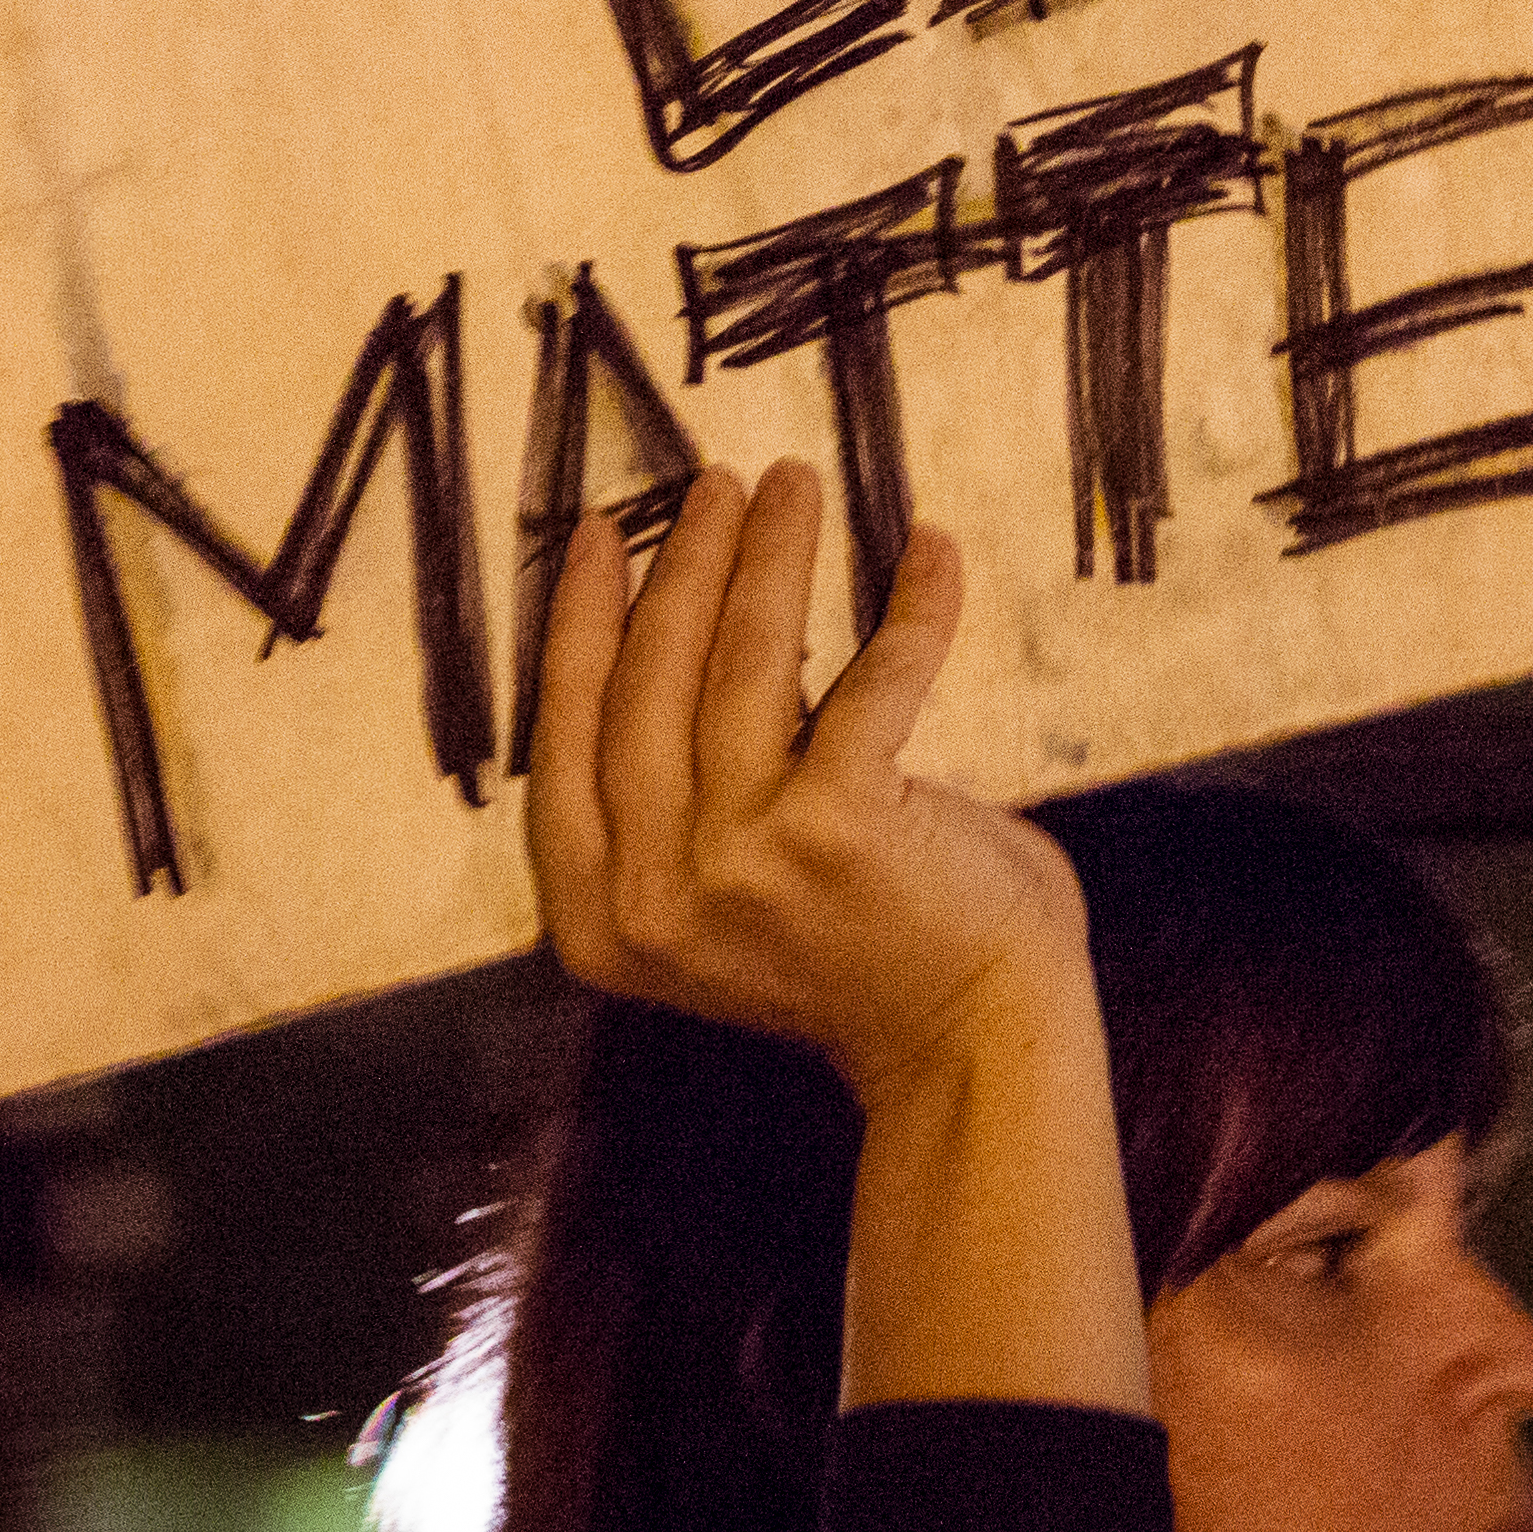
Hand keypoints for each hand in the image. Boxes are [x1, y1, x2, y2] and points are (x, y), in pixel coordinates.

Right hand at [527, 458, 1091, 1108]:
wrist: (967, 1045)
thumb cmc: (850, 957)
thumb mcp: (709, 900)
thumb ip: (667, 804)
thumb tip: (666, 634)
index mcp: (597, 916)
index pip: (565, 732)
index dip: (576, 617)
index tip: (597, 535)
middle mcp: (650, 895)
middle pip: (647, 680)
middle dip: (680, 563)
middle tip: (713, 486)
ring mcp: (740, 862)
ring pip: (740, 662)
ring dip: (771, 555)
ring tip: (791, 487)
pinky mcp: (837, 828)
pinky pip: (871, 680)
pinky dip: (912, 605)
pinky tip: (930, 548)